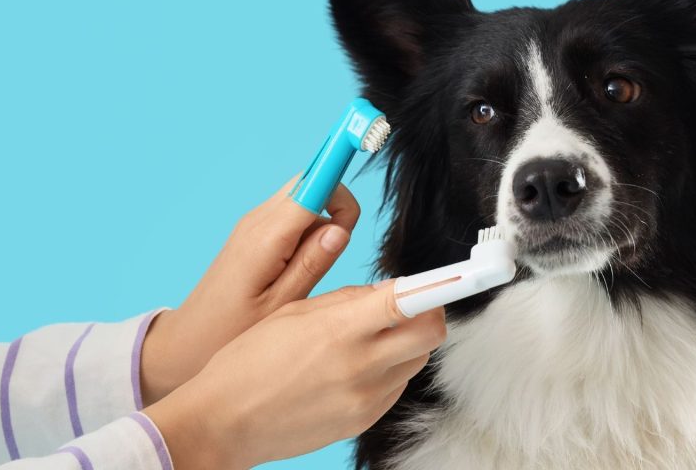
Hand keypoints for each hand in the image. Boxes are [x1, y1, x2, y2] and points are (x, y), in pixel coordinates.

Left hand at [141, 176, 360, 404]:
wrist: (190, 339)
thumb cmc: (232, 330)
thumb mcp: (280, 305)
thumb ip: (313, 264)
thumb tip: (341, 229)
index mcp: (266, 237)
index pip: (314, 185)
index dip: (340, 192)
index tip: (353, 218)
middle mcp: (258, 220)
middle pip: (312, 183)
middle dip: (336, 209)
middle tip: (336, 253)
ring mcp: (254, 224)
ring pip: (304, 198)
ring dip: (322, 222)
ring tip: (313, 271)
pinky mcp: (254, 234)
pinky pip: (291, 216)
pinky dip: (307, 233)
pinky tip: (299, 270)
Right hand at [144, 279, 445, 469]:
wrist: (224, 421)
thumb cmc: (249, 360)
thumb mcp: (295, 312)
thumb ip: (348, 300)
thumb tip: (391, 289)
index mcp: (340, 331)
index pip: (410, 303)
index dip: (446, 286)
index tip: (471, 272)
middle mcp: (359, 366)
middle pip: (430, 332)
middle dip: (429, 312)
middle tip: (412, 302)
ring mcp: (365, 399)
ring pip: (416, 359)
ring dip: (406, 341)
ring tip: (370, 336)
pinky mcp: (363, 421)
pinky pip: (396, 387)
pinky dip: (389, 369)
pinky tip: (357, 364)